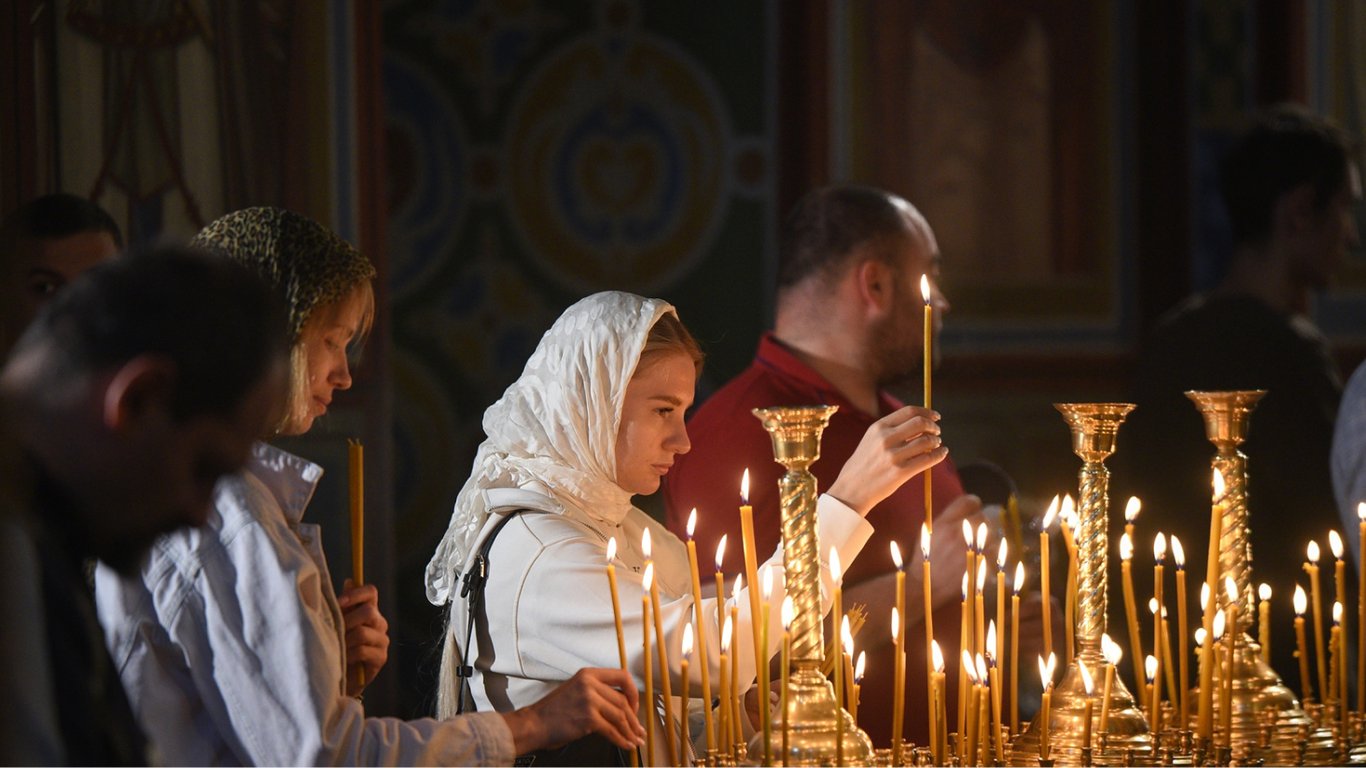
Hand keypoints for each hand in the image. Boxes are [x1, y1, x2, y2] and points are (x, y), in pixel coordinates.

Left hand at [339, 579, 389, 695]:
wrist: (339, 677)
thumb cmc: (336, 646)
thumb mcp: (337, 623)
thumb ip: (344, 605)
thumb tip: (349, 581)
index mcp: (369, 610)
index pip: (371, 592)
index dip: (356, 594)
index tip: (339, 603)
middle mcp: (379, 622)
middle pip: (369, 611)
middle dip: (347, 621)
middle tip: (334, 631)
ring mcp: (382, 640)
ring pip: (363, 632)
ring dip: (345, 640)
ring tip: (336, 647)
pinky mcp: (381, 657)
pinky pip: (363, 650)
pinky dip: (349, 654)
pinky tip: (343, 658)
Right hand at [501, 668, 645, 753]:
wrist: (534, 724)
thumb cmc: (552, 711)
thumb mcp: (576, 690)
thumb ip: (597, 692)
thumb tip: (620, 705)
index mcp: (588, 674)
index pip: (622, 676)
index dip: (633, 692)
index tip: (635, 705)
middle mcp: (590, 684)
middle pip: (623, 701)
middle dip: (634, 719)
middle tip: (639, 729)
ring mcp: (590, 700)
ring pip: (620, 716)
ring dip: (630, 731)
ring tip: (635, 740)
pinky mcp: (588, 718)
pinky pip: (612, 730)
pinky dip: (622, 740)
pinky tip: (626, 744)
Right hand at [827, 405, 947, 515]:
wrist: (852, 488)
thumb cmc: (864, 463)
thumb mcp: (872, 439)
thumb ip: (892, 429)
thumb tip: (920, 422)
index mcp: (878, 427)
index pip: (909, 411)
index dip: (926, 412)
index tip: (935, 416)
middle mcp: (886, 438)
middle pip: (920, 423)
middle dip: (933, 426)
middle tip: (937, 431)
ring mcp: (893, 455)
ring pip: (926, 441)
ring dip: (936, 441)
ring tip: (936, 444)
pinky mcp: (901, 472)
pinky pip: (927, 459)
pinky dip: (939, 454)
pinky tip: (941, 453)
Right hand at [913, 494, 984, 607]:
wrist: (924, 586)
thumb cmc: (924, 560)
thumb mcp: (927, 533)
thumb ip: (945, 521)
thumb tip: (963, 513)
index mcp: (944, 522)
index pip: (969, 501)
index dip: (974, 506)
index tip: (973, 512)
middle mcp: (958, 531)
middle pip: (983, 517)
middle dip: (983, 524)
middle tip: (978, 533)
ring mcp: (970, 547)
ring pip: (993, 534)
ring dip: (989, 539)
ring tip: (982, 546)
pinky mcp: (979, 563)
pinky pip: (994, 552)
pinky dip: (992, 554)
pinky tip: (984, 558)